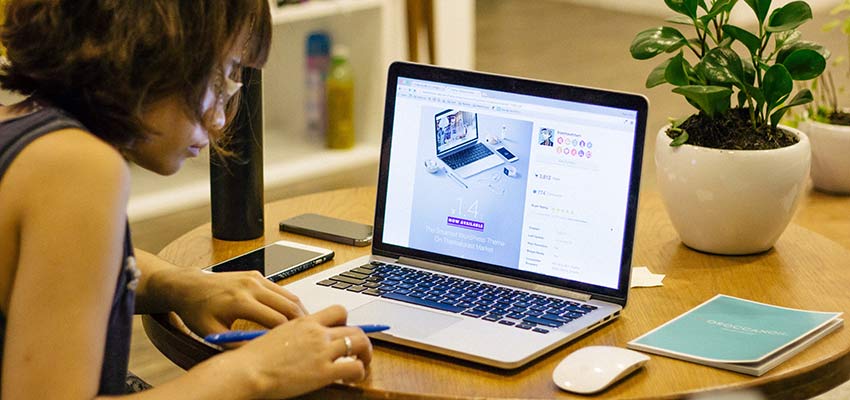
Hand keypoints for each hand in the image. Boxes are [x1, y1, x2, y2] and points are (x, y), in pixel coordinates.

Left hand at [166, 269, 308, 335]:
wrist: (189, 286)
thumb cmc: (197, 310)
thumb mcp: (213, 333)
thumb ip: (236, 344)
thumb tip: (259, 352)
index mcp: (239, 301)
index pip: (276, 320)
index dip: (287, 335)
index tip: (293, 345)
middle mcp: (250, 286)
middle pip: (288, 305)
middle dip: (301, 322)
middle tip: (308, 335)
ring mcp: (255, 278)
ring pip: (289, 295)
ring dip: (298, 311)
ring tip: (303, 326)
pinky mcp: (256, 275)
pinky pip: (280, 289)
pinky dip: (289, 302)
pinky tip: (290, 313)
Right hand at [226, 305, 372, 397]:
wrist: (247, 370)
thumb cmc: (253, 357)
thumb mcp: (276, 335)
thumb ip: (294, 334)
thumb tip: (299, 342)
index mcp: (305, 322)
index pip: (338, 311)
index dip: (347, 322)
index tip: (345, 332)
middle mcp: (317, 333)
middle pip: (354, 328)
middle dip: (361, 340)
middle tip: (359, 352)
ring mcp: (322, 351)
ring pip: (360, 343)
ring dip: (366, 354)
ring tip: (362, 364)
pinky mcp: (324, 371)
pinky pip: (355, 367)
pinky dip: (359, 372)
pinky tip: (352, 379)